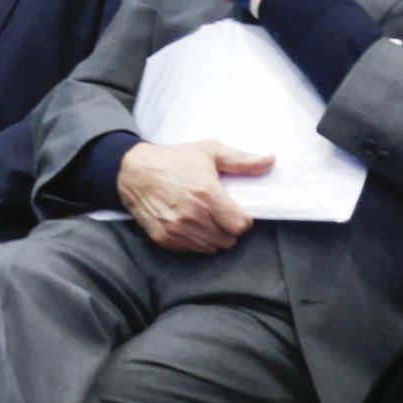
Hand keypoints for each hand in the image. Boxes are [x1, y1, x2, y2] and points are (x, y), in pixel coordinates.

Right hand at [118, 140, 272, 253]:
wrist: (132, 170)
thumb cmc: (173, 159)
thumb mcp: (208, 151)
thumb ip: (241, 161)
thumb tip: (270, 161)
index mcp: (207, 194)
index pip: (241, 225)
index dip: (240, 218)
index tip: (233, 210)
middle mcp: (192, 215)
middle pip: (228, 239)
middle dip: (227, 228)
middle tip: (217, 214)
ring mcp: (177, 229)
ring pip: (211, 247)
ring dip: (212, 236)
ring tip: (203, 219)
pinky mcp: (164, 237)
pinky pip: (191, 250)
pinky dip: (194, 241)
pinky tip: (188, 224)